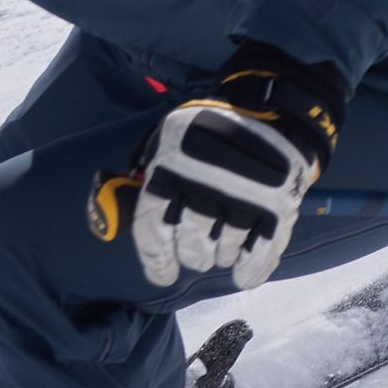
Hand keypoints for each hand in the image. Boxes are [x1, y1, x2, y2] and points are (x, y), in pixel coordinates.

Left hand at [95, 47, 343, 291]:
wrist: (270, 112)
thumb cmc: (209, 133)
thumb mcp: (166, 140)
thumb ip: (142, 175)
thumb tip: (111, 217)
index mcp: (171, 166)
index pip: (152, 228)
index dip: (156, 260)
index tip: (163, 275)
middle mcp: (204, 182)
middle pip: (189, 245)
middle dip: (192, 255)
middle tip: (198, 252)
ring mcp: (243, 196)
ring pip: (223, 252)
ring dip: (221, 255)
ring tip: (224, 244)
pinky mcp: (276, 206)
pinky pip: (258, 254)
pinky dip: (250, 269)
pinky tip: (243, 274)